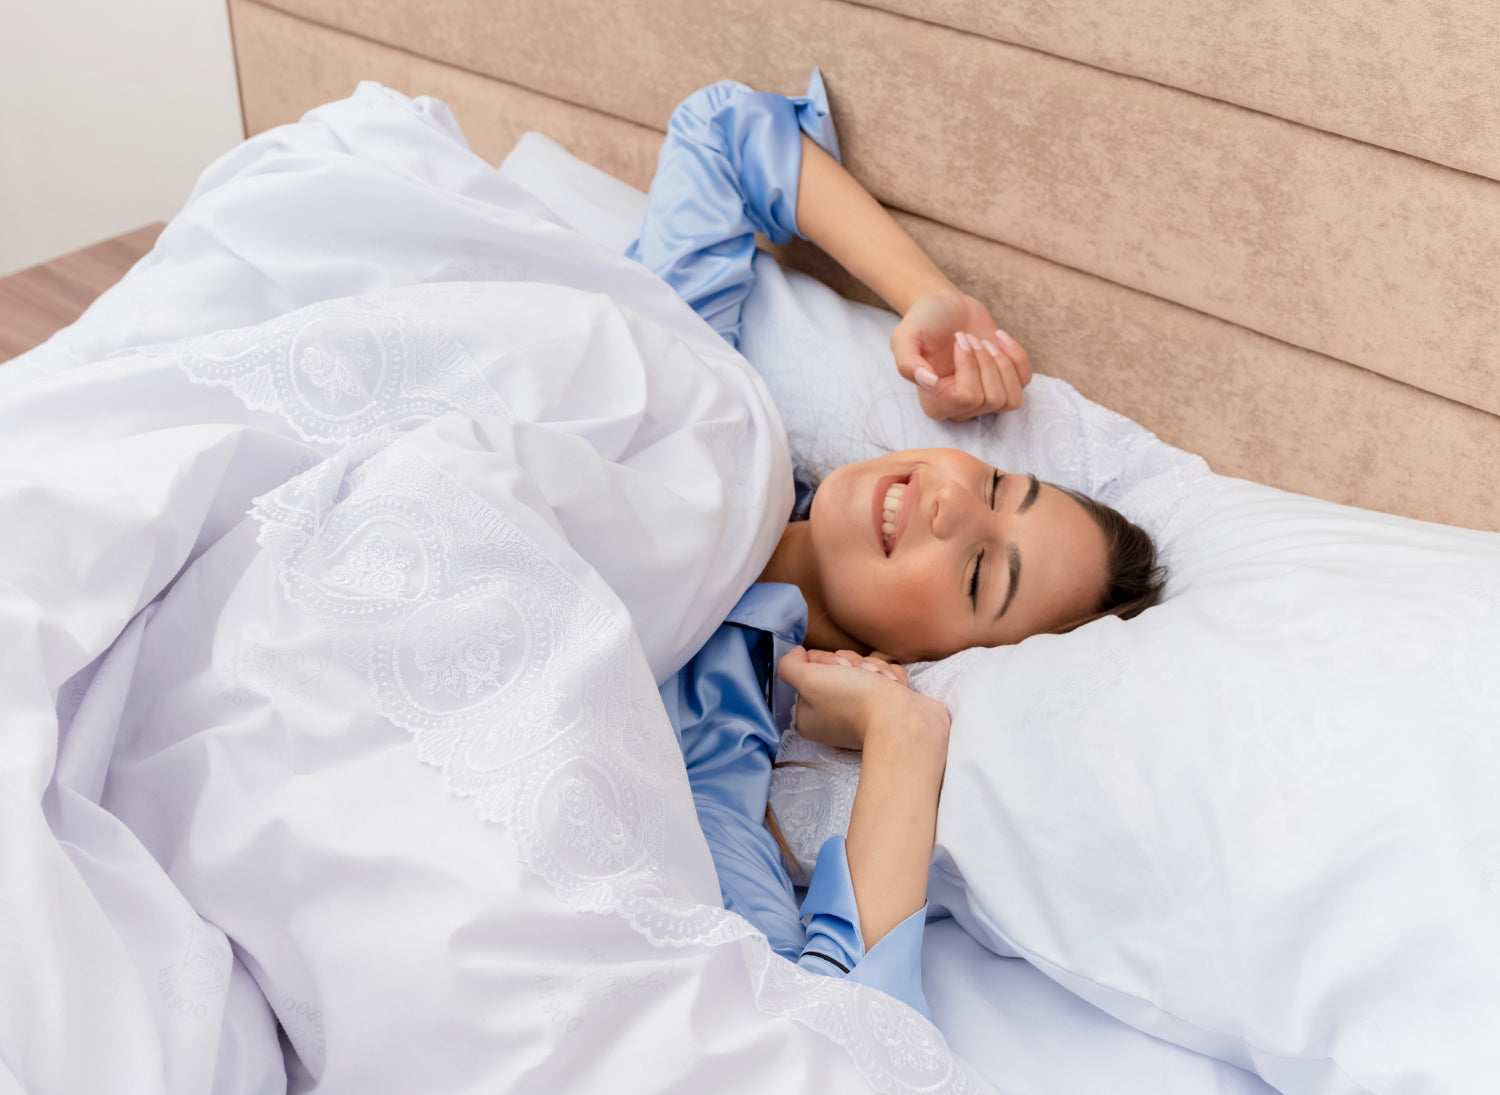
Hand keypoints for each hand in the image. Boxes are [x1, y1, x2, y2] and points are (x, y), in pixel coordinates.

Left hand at [776, 646, 948, 751]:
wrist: (905, 721)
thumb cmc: (854, 700)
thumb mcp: (809, 679)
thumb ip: (790, 665)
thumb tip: (797, 654)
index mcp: (809, 714)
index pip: (811, 668)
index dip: (826, 661)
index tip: (839, 670)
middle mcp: (832, 715)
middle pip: (839, 666)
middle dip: (854, 664)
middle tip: (863, 677)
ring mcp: (861, 711)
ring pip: (863, 667)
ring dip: (875, 669)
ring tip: (883, 683)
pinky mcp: (886, 706)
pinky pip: (884, 677)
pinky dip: (891, 678)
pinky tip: (894, 687)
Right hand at [890, 291, 1032, 421]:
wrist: (943, 306)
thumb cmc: (923, 322)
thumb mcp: (904, 337)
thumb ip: (907, 362)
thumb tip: (929, 382)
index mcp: (935, 403)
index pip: (965, 399)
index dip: (969, 366)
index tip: (958, 340)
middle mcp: (960, 409)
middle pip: (992, 399)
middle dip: (986, 361)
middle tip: (969, 337)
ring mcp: (985, 400)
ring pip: (1011, 400)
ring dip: (1003, 363)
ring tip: (985, 341)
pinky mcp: (1004, 383)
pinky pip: (1024, 382)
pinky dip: (1017, 356)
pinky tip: (999, 337)